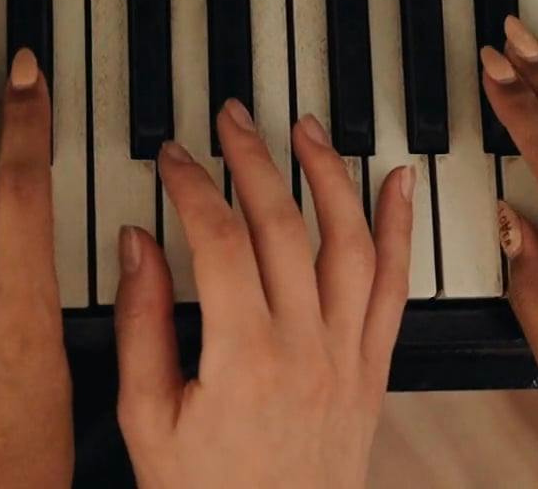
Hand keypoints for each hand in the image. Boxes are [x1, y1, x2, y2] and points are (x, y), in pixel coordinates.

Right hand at [115, 98, 414, 488]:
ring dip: (330, 176)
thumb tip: (138, 243)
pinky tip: (397, 182)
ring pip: (350, 244)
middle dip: (254, 160)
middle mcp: (305, 349)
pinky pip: (395, 287)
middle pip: (285, 227)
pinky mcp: (373, 370)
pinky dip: (399, 229)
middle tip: (231, 118)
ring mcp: (347, 357)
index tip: (172, 156)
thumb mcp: (145, 419)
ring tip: (307, 129)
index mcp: (242, 359)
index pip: (218, 240)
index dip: (192, 185)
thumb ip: (143, 324)